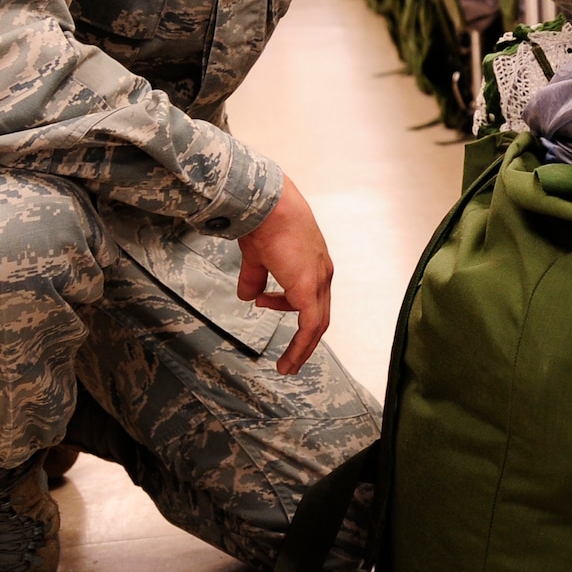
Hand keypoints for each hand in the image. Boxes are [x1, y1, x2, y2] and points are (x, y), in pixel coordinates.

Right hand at [236, 175, 332, 375]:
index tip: (266, 304)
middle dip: (304, 337)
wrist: (267, 205)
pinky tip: (289, 361)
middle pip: (318, 313)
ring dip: (302, 347)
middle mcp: (322, 272)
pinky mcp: (309, 289)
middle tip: (291, 357)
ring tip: (287, 366)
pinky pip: (310, 326)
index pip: (308, 291)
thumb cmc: (263, 220)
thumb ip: (255, 277)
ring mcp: (319, 281)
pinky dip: (301, 346)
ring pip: (317, 324)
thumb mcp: (257, 255)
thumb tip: (248, 297)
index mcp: (312, 261)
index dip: (287, 303)